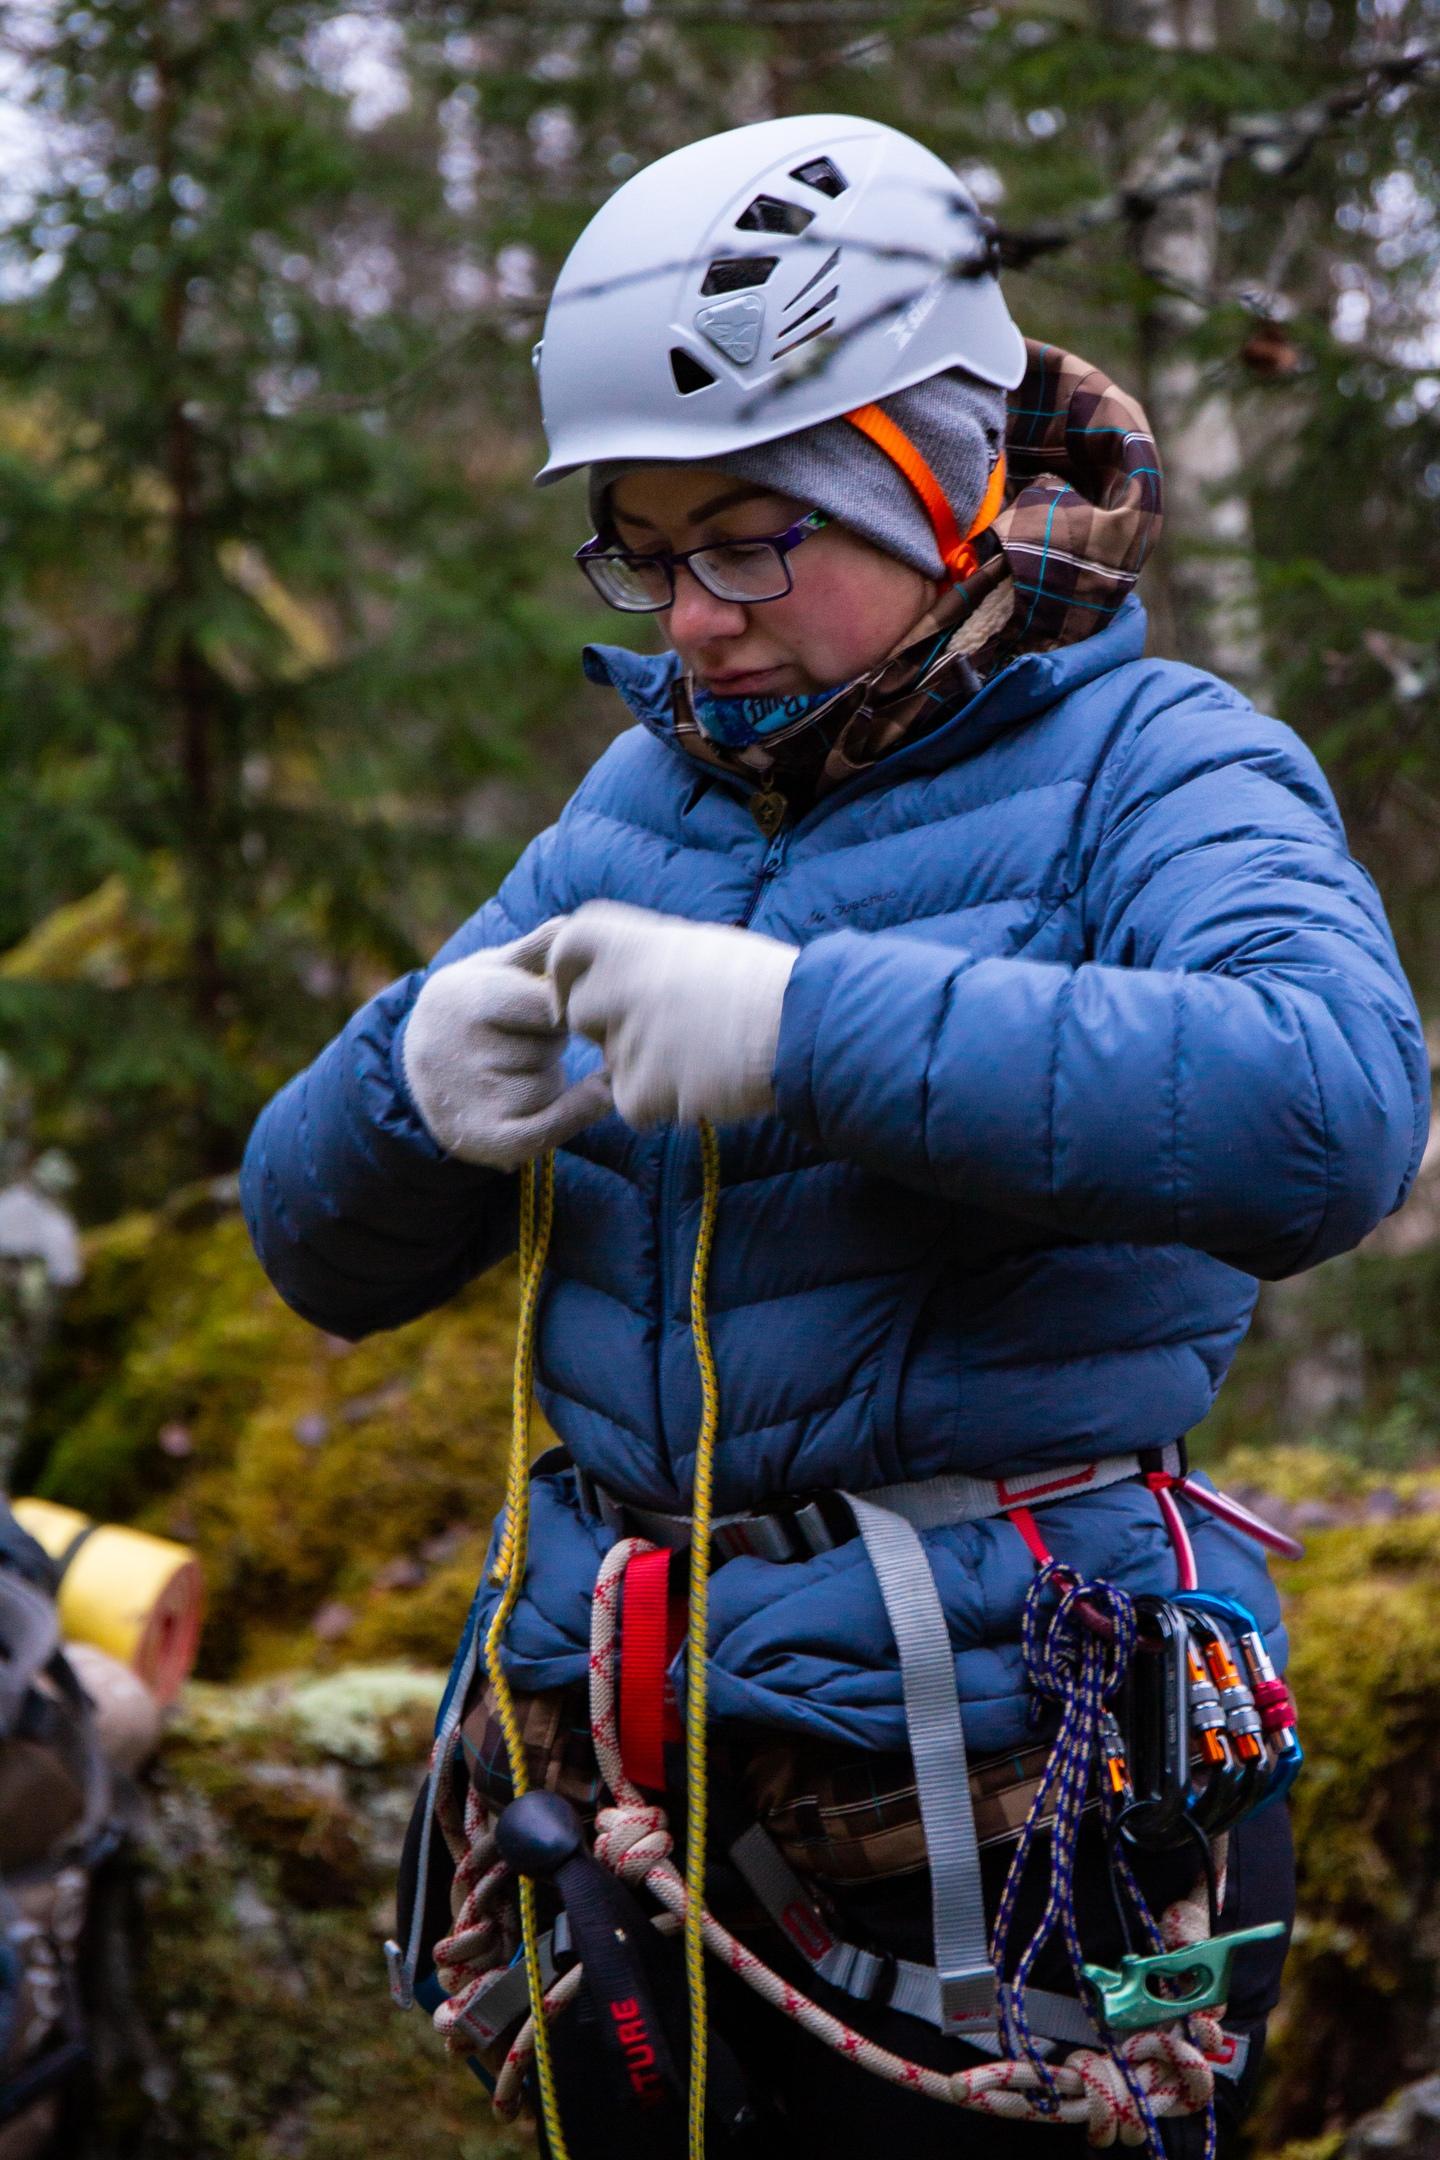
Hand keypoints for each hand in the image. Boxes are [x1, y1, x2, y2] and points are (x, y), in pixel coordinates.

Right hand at [401, 922, 611, 1169]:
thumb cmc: (465, 1011)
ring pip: (552, 1082)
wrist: (414, 1076)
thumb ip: (532, 949)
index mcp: (466, 1000)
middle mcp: (462, 1052)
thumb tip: (570, 927)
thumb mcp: (487, 970)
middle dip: (549, 1041)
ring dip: (549, 1076)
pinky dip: (579, 1111)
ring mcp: (474, 1099)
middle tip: (518, 1042)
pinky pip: (554, 1126)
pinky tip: (594, 1094)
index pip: (549, 1006)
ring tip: (512, 1069)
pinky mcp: (488, 1140)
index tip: (538, 1007)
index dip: (554, 1007)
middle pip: (551, 1045)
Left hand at [549, 901, 797, 1128]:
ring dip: (644, 1066)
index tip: (580, 989)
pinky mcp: (642, 1090)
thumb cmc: (762, 985)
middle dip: (611, 1025)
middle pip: (582, 1012)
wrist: (802, 1028)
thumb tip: (612, 974)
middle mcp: (621, 985)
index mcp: (634, 941)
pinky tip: (703, 1084)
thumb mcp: (697, 946)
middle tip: (667, 1028)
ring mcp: (629, 1039)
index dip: (568, 971)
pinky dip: (660, 1104)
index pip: (567, 947)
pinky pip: (630, 1104)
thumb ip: (645, 958)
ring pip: (611, 1062)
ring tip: (700, 1053)